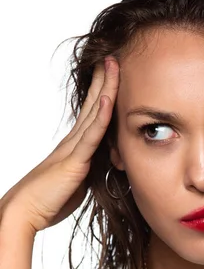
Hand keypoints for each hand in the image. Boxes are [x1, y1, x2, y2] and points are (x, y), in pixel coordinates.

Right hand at [0, 57, 119, 232]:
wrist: (25, 211)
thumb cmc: (48, 201)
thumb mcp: (76, 183)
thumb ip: (88, 171)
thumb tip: (99, 168)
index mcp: (73, 146)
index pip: (91, 114)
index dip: (101, 92)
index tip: (110, 74)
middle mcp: (72, 142)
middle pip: (93, 105)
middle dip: (104, 81)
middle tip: (113, 57)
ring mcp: (73, 148)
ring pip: (94, 113)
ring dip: (105, 88)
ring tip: (113, 64)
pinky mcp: (74, 161)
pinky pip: (91, 136)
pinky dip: (101, 117)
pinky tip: (108, 98)